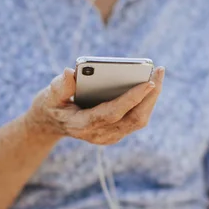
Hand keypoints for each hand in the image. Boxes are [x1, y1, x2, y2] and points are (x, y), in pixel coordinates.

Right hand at [27, 67, 164, 144]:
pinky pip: (137, 118)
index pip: (113, 113)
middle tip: (158, 71)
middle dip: (150, 95)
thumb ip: (59, 86)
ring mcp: (110, 136)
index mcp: (83, 125)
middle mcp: (100, 134)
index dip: (131, 98)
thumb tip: (70, 73)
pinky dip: (146, 101)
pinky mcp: (117, 132)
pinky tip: (150, 82)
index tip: (148, 82)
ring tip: (157, 74)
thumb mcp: (49, 95)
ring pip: (139, 120)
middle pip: (134, 118)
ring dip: (151, 97)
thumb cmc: (52, 105)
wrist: (52, 123)